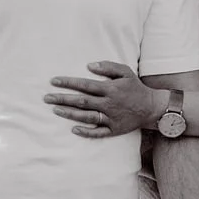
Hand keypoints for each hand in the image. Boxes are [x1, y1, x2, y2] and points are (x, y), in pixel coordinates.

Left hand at [45, 61, 164, 137]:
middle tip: (46, 98)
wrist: (152, 107)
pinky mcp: (114, 129)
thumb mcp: (125, 72)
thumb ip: (108, 67)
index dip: (68, 83)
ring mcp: (111, 118)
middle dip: (62, 99)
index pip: (84, 85)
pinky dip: (86, 132)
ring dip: (70, 114)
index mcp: (110, 89)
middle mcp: (108, 104)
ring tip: (55, 110)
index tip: (54, 81)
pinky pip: (98, 132)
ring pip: (87, 117)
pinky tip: (73, 129)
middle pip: (81, 101)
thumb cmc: (136, 87)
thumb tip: (89, 65)